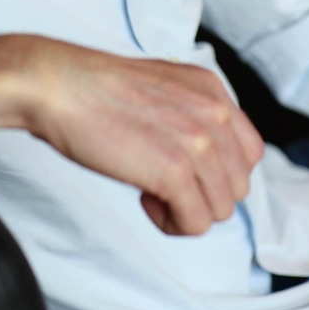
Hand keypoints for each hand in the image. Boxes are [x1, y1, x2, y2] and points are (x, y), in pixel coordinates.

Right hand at [23, 39, 263, 235]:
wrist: (59, 85)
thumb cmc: (96, 89)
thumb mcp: (163, 87)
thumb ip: (193, 114)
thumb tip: (207, 159)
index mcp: (211, 89)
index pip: (249, 152)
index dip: (217, 171)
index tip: (184, 170)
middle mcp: (214, 112)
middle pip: (238, 185)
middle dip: (202, 193)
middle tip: (161, 181)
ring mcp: (197, 141)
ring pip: (221, 208)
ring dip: (186, 209)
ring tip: (150, 190)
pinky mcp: (174, 171)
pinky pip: (196, 223)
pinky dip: (171, 223)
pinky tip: (144, 200)